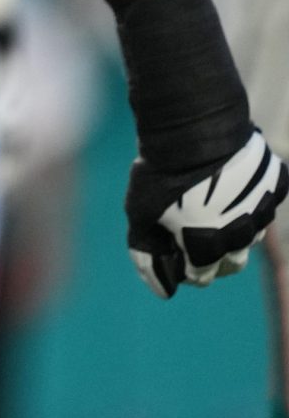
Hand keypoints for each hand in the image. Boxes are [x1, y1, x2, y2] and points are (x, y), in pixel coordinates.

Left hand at [127, 129, 287, 297]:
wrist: (193, 126)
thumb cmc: (162, 172)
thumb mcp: (141, 214)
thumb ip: (148, 255)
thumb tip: (163, 292)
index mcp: (209, 247)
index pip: (200, 276)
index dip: (182, 265)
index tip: (171, 246)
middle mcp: (242, 235)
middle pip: (230, 262)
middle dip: (210, 254)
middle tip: (190, 228)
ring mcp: (264, 209)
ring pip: (250, 234)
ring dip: (231, 226)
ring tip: (206, 200)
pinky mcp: (276, 185)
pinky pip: (267, 201)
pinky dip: (251, 197)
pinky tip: (230, 181)